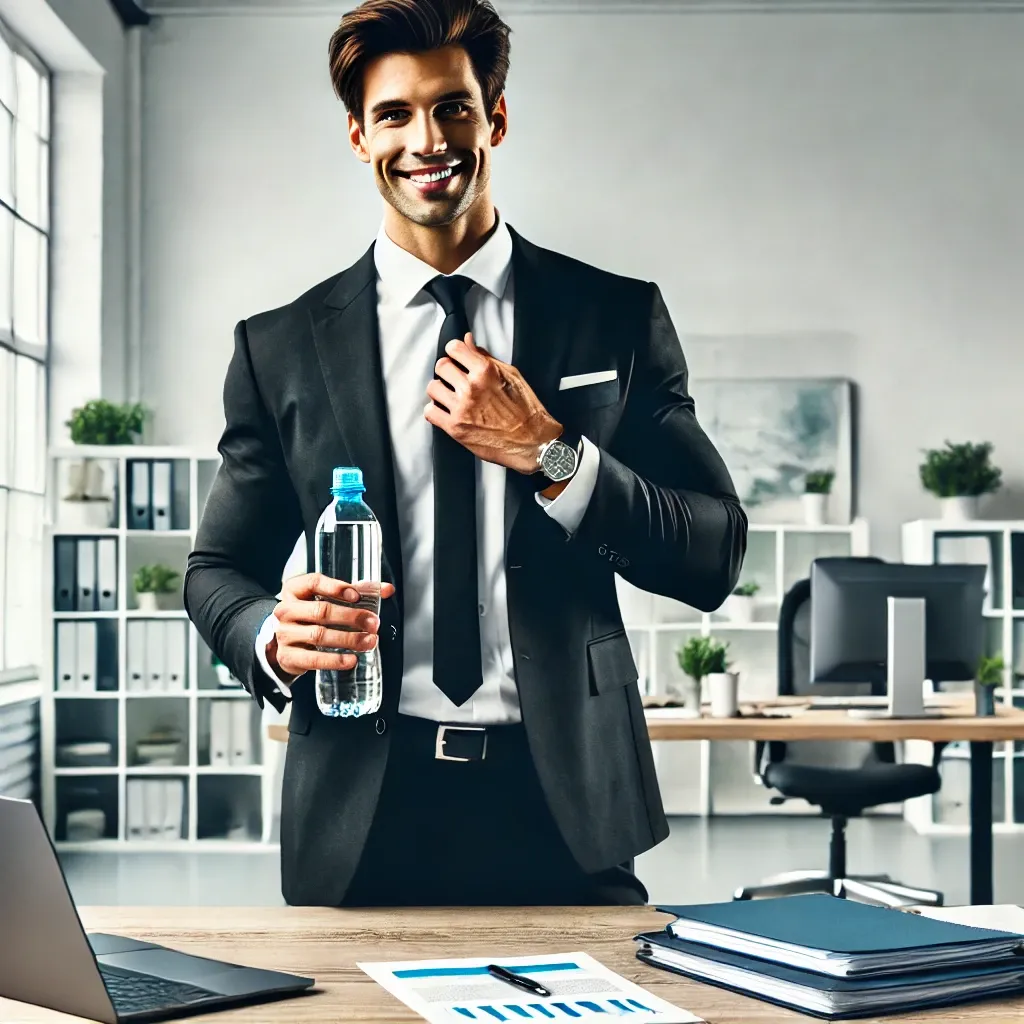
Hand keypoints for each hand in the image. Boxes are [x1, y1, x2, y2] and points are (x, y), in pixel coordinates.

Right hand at [266, 573, 395, 678]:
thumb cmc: (311, 616)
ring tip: (369, 641)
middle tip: (373, 623)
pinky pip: (313, 659)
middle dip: (351, 616)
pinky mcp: (288, 656)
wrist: (287, 644)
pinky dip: (334, 660)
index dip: (336, 588)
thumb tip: (387, 589)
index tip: (356, 595)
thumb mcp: (328, 599)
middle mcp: (286, 610)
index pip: (314, 582)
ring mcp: (285, 634)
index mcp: (295, 590)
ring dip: (348, 639)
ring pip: (319, 635)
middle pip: (321, 610)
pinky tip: (351, 659)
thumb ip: (358, 591)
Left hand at [424, 332, 561, 474]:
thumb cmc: (527, 410)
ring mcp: (461, 409)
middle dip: (447, 370)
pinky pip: (430, 412)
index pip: (454, 348)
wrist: (533, 442)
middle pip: (441, 366)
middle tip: (454, 378)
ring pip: (433, 388)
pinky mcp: (456, 428)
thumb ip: (486, 358)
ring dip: (440, 390)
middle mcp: (471, 388)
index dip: (455, 351)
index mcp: (485, 372)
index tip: (456, 357)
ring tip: (450, 395)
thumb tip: (468, 341)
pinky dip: (435, 410)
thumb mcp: (512, 376)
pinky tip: (445, 410)